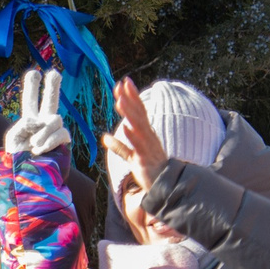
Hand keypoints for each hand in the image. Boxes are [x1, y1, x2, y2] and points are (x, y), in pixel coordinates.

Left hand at [2, 68, 70, 157]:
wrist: (27, 180)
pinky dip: (49, 141)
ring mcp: (54, 133)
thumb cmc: (17, 161)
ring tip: (34, 145)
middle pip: (51, 101)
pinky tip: (39, 150)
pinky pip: (61, 133)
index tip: (34, 73)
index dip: (33, 88)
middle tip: (53, 73)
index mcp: (29, 122)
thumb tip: (39, 120)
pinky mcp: (63, 143)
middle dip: (52, 86)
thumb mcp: (13, 139)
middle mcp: (43, 124)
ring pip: (55, 118)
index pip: (31, 101)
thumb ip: (24, 125)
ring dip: (43, 132)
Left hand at [105, 76, 169, 190]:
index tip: (123, 82)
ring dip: (129, 113)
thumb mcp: (132, 155)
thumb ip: (119, 146)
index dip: (131, 96)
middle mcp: (148, 136)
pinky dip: (131, 137)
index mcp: (146, 133)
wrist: (164, 186)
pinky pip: (137, 147)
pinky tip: (125, 127)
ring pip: (138, 127)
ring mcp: (146, 147)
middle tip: (121, 84)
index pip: (139, 110)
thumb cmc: (149, 169)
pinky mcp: (143, 160)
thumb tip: (105, 137)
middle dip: (130, 99)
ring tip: (120, 100)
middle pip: (139, 114)